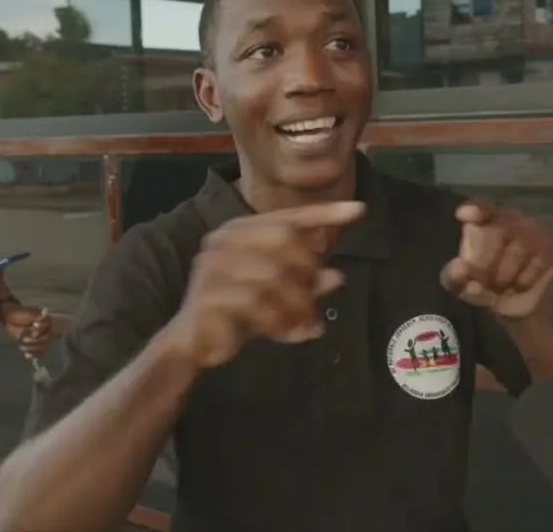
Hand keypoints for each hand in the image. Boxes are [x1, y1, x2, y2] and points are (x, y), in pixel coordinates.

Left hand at [0, 305, 52, 358]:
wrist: (9, 319)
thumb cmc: (17, 314)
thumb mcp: (26, 313)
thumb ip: (35, 315)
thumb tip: (45, 311)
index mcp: (46, 321)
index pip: (48, 327)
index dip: (41, 330)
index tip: (33, 326)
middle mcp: (46, 330)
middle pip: (46, 339)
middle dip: (34, 341)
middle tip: (23, 339)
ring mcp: (41, 338)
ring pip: (42, 347)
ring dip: (32, 348)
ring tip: (21, 347)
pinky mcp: (35, 345)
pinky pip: (39, 353)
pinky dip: (34, 355)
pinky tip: (27, 356)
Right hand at [164, 201, 365, 368]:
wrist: (193, 342)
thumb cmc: (239, 310)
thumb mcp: (278, 294)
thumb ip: (305, 283)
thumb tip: (338, 276)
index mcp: (242, 229)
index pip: (290, 216)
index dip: (325, 213)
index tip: (359, 210)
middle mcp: (225, 240)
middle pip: (286, 240)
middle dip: (309, 272)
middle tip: (315, 300)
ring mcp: (214, 266)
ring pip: (275, 276)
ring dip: (299, 304)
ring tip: (307, 324)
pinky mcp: (210, 295)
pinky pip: (258, 305)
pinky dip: (281, 322)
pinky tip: (290, 335)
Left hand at [440, 202, 552, 319]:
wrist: (513, 305)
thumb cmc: (484, 284)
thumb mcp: (461, 285)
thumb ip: (454, 277)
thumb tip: (460, 268)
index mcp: (485, 220)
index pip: (482, 208)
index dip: (476, 209)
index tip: (462, 215)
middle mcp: (510, 219)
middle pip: (499, 231)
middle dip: (486, 262)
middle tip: (481, 281)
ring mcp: (533, 231)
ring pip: (518, 250)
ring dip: (504, 275)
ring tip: (500, 285)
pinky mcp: (549, 249)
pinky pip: (536, 264)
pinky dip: (523, 280)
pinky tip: (519, 284)